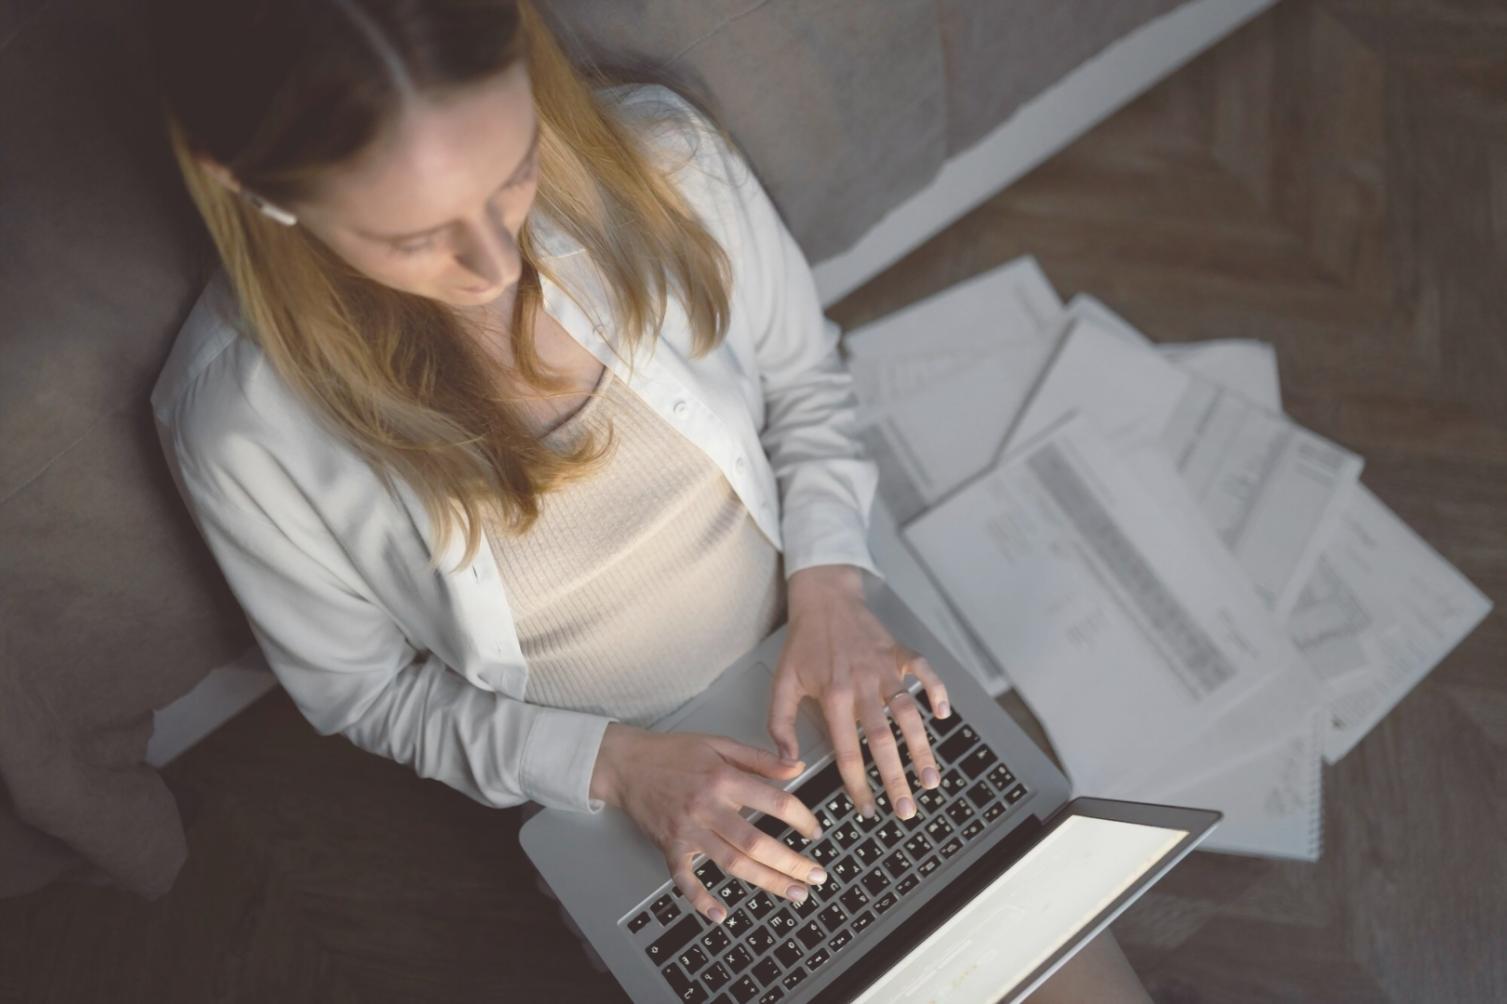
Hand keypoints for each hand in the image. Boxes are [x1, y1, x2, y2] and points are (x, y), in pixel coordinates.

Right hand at [589, 723, 827, 923]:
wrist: (626, 764)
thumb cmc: (673, 752)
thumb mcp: (720, 743)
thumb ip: (760, 758)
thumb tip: (797, 767)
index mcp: (724, 779)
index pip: (775, 802)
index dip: (802, 819)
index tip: (816, 831)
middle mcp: (708, 807)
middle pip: (757, 842)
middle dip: (792, 862)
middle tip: (817, 876)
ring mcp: (688, 830)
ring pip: (732, 863)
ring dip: (766, 881)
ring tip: (794, 893)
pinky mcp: (670, 846)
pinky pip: (685, 879)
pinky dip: (701, 899)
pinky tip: (720, 915)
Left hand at [769, 565, 951, 821]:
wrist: (823, 598)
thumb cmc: (803, 643)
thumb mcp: (782, 682)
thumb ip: (780, 723)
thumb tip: (788, 762)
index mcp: (833, 697)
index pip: (848, 751)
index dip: (859, 785)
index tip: (868, 810)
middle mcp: (862, 686)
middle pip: (883, 740)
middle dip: (897, 779)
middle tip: (907, 810)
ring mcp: (884, 669)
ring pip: (908, 713)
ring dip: (922, 747)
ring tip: (931, 779)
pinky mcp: (899, 652)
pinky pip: (924, 672)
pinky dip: (937, 691)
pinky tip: (944, 715)